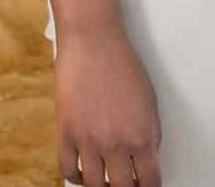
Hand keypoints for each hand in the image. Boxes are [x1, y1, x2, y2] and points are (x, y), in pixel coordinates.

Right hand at [53, 27, 161, 186]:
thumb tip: (146, 158)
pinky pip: (68, 169)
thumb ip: (149, 133)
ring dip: (101, 186)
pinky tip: (82, 173)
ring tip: (105, 181)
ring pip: (94, 184)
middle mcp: (116, 143)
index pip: (149, 182)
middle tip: (126, 185)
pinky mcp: (65, 133)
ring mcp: (88, 140)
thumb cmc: (123, 64)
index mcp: (142, 136)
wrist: (92, 41)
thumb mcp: (149, 100)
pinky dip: (75, 177)